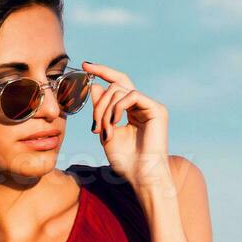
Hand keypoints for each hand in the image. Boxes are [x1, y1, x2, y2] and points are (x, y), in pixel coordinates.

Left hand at [83, 61, 171, 191]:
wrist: (141, 176)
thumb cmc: (125, 161)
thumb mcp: (106, 133)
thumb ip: (100, 110)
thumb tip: (94, 85)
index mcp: (131, 110)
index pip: (117, 84)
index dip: (102, 72)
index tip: (85, 65)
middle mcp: (142, 105)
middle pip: (117, 84)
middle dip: (100, 93)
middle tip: (92, 115)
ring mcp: (150, 106)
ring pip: (120, 91)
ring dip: (105, 110)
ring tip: (104, 130)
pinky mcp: (157, 109)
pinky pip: (132, 95)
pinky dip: (118, 108)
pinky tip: (115, 123)